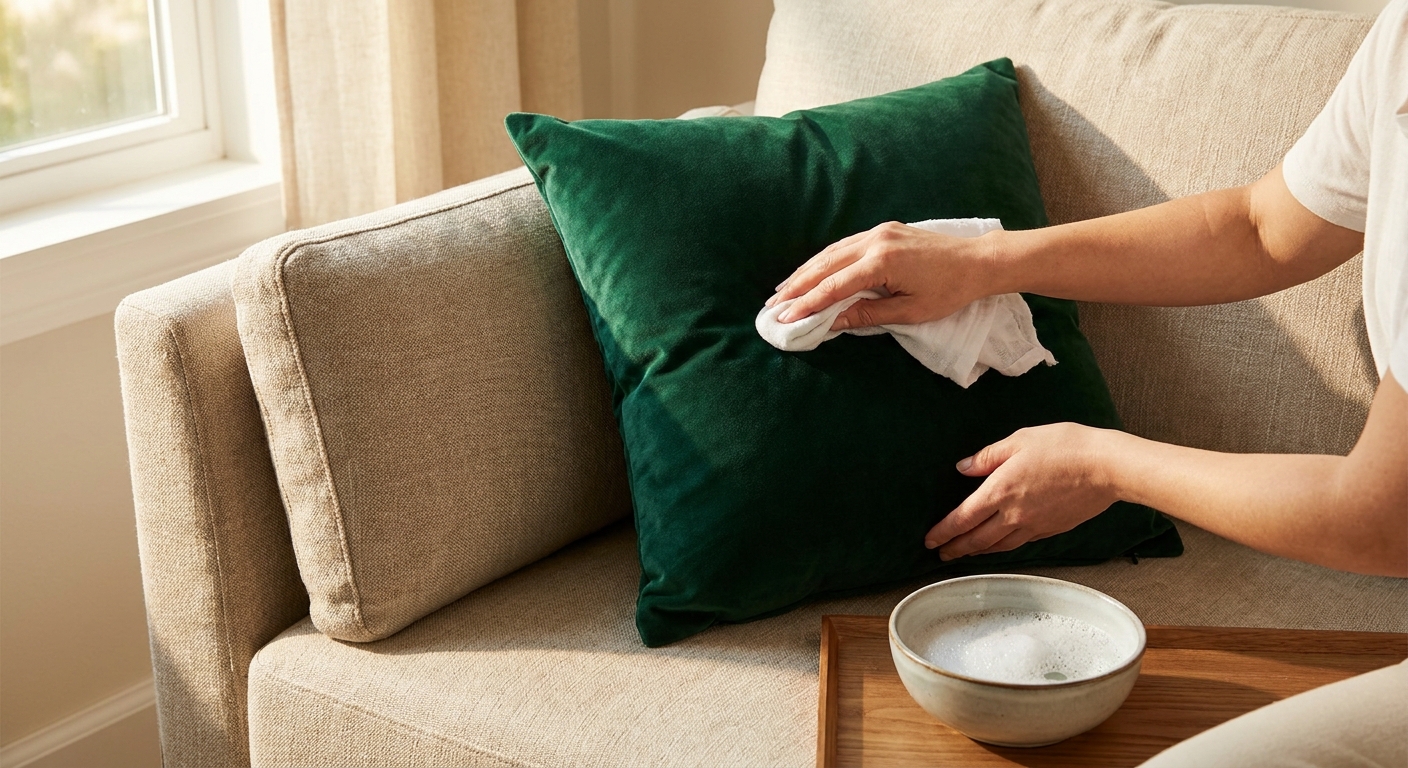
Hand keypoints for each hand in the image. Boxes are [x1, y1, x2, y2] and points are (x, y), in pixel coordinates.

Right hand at [766, 222, 998, 329]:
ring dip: (806, 272)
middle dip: (796, 286)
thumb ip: (868, 315)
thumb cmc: (949, 290)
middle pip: (825, 266)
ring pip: (831, 252)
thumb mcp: (910, 311)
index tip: (786, 318)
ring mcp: (878, 232)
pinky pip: (844, 245)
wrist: (978, 261)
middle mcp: (875, 241)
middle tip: (773, 305)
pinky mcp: (884, 230)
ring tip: (784, 289)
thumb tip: (833, 322)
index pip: (833, 287)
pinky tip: (812, 271)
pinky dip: (824, 260)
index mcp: (881, 262)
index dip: (807, 304)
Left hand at [925, 423, 1120, 559]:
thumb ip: (988, 456)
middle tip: (940, 555)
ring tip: (964, 554)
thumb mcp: (1020, 440)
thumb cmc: (1065, 447)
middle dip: (955, 549)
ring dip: (977, 552)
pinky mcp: (1050, 530)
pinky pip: (1018, 543)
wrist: (1106, 468)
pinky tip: (998, 545)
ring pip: (998, 546)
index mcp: (1000, 491)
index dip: (943, 532)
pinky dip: (1002, 548)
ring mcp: (1033, 526)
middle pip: (976, 540)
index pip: (962, 519)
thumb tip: (963, 467)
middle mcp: (1013, 515)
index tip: (929, 541)